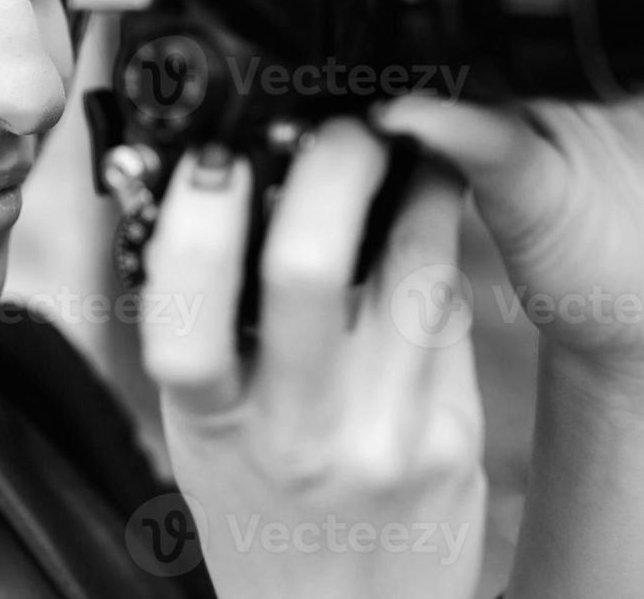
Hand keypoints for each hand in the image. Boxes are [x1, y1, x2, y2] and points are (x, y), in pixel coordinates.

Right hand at [138, 119, 484, 598]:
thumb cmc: (262, 515)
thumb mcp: (204, 437)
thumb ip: (207, 339)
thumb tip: (217, 201)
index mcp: (213, 429)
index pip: (187, 324)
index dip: (196, 227)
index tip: (212, 159)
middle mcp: (301, 432)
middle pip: (305, 272)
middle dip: (323, 169)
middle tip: (332, 128)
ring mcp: (387, 432)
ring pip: (407, 270)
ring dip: (405, 182)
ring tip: (392, 141)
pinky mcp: (456, 431)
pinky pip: (447, 305)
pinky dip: (433, 235)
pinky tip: (423, 203)